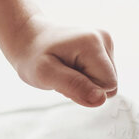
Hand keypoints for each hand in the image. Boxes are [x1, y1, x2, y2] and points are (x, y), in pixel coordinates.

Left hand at [0, 0, 117, 108]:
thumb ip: (73, 86)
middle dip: (86, 87)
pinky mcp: (104, 48)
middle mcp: (104, 38)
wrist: (29, 39)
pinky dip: (86, 77)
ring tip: (65, 70)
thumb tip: (101, 100)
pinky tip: (70, 67)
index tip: (64, 78)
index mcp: (92, 43)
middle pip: (110, 84)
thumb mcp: (45, 74)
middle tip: (62, 75)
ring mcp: (105, 41)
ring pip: (106, 82)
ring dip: (85, 83)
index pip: (108, 85)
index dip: (86, 90)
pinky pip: (103, 76)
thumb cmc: (33, 57)